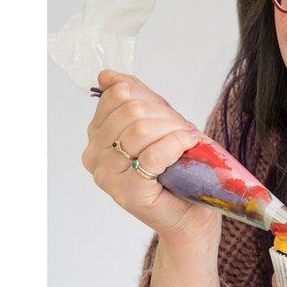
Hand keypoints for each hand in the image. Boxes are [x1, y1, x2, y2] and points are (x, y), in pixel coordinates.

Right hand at [81, 69, 220, 245]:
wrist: (192, 211)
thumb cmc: (177, 167)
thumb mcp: (156, 121)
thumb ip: (134, 97)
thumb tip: (106, 75)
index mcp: (96, 135)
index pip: (117, 95)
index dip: (150, 100)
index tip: (168, 117)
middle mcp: (94, 156)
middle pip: (129, 110)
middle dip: (164, 116)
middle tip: (182, 131)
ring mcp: (107, 176)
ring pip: (139, 129)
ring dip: (173, 130)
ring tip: (186, 141)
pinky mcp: (127, 193)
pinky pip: (152, 154)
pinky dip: (177, 145)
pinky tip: (187, 148)